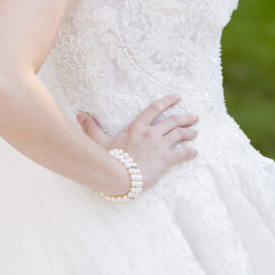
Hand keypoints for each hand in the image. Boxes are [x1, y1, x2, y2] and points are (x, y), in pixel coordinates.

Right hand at [77, 92, 198, 191]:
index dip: (167, 101)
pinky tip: (194, 152)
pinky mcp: (166, 160)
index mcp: (136, 127)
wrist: (117, 177)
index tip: (178, 97)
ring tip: (195, 133)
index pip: (154, 109)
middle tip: (194, 118)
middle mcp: (150, 133)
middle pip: (172, 121)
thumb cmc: (107, 159)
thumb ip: (91, 127)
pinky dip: (190, 152)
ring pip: (179, 135)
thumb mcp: (98, 142)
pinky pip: (182, 153)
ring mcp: (159, 146)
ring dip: (189, 133)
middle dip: (185, 118)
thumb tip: (80, 114)